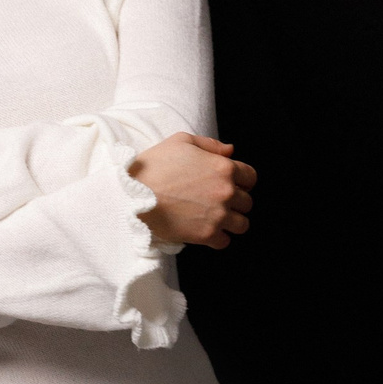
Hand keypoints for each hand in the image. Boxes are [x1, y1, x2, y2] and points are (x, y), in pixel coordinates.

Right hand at [129, 134, 255, 250]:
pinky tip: (205, 231)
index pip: (250, 177)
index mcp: (223, 167)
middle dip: (236, 202)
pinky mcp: (206, 235)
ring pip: (242, 224)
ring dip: (232, 222)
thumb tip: (231, 151)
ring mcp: (218, 215)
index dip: (241, 181)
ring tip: (215, 219)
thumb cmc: (154, 166)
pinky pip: (225, 242)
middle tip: (217, 202)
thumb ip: (209, 144)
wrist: (132, 195)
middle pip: (247, 202)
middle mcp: (226, 192)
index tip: (230, 185)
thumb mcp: (180, 141)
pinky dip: (218, 239)